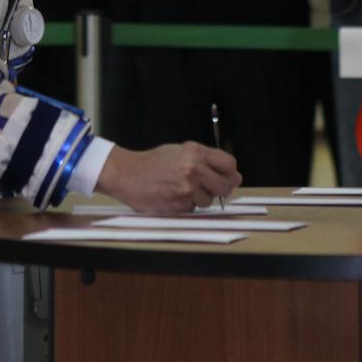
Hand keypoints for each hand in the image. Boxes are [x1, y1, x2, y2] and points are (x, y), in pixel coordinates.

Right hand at [96, 142, 240, 213]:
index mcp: (195, 152)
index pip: (229, 164)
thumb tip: (234, 176)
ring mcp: (186, 189)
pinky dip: (186, 206)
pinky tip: (173, 196)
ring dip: (200, 198)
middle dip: (220, 189)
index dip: (230, 172)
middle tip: (207, 187)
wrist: (127, 174)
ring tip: (182, 189)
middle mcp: (193, 170)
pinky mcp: (178, 206)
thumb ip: (207, 161)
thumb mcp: (181, 151)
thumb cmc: (153, 162)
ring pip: (209, 201)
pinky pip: (193, 210)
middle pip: (224, 186)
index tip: (228, 177)